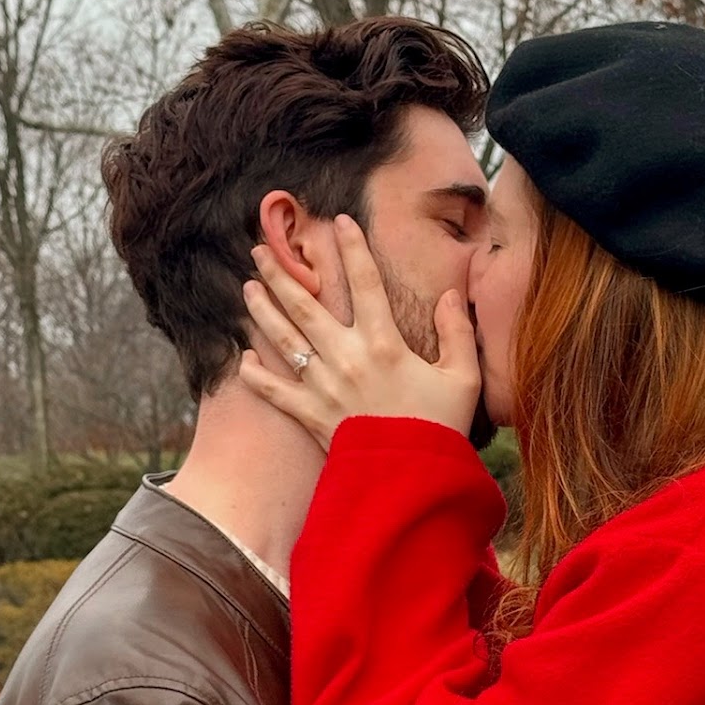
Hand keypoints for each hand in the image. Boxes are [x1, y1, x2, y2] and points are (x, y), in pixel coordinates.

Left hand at [236, 215, 480, 449]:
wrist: (412, 482)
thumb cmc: (440, 430)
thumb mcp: (462, 379)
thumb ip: (458, 332)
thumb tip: (451, 294)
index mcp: (385, 344)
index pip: (366, 283)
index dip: (352, 249)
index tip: (339, 222)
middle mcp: (348, 359)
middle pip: (307, 306)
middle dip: (281, 273)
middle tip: (260, 249)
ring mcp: (325, 387)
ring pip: (284, 341)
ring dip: (262, 311)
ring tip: (247, 288)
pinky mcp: (311, 416)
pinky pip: (275, 392)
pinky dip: (255, 377)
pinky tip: (242, 359)